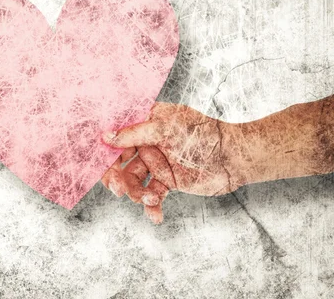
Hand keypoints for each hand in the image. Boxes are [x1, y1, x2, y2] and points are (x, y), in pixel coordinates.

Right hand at [101, 102, 244, 223]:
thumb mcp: (166, 129)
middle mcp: (148, 142)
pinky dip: (151, 207)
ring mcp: (157, 163)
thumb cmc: (204, 134)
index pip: (117, 137)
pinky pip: (152, 195)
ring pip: (134, 181)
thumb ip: (134, 133)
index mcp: (146, 123)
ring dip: (138, 193)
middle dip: (117, 178)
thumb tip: (106, 136)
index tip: (102, 166)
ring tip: (151, 199)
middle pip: (121, 163)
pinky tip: (156, 216)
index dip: (106, 152)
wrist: (236, 157)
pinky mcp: (168, 181)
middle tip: (118, 190)